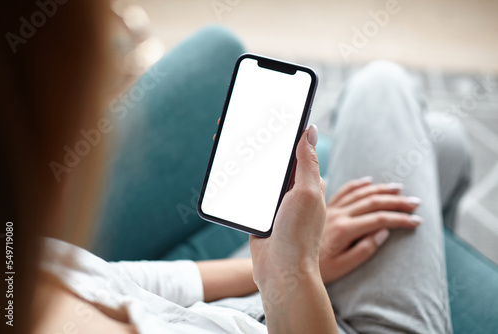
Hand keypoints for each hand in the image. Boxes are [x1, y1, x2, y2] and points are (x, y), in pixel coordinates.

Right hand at [249, 125, 337, 333]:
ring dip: (245, 155)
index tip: (273, 109)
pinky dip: (237, 176)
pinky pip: (246, 189)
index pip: (296, 147)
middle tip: (242, 119)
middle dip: (259, 138)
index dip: (285, 128)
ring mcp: (274, 201)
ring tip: (229, 138)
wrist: (281, 272)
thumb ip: (307, 163)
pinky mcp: (258, 212)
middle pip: (273, 156)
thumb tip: (310, 130)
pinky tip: (225, 166)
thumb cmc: (299, 235)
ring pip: (258, 171)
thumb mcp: (308, 194)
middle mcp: (291, 189)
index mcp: (307, 181)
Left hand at [319, 177, 421, 283]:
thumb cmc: (317, 269)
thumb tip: (382, 232)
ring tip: (398, 188)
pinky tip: (367, 181)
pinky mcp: (323, 209)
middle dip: (396, 201)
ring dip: (380, 189)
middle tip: (415, 202)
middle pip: (372, 202)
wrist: (289, 263)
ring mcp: (329, 210)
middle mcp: (337, 215)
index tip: (417, 220)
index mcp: (344, 229)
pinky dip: (356, 185)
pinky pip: (342, 191)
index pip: (380, 219)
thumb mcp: (342, 267)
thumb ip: (364, 249)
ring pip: (359, 193)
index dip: (401, 219)